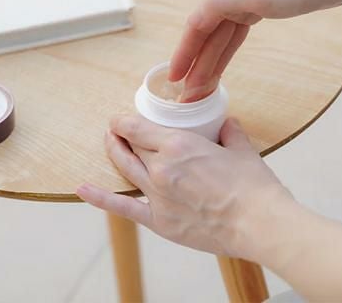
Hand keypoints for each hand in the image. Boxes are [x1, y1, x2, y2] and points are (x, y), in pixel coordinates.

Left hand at [77, 116, 289, 257]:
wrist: (259, 223)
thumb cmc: (252, 186)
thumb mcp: (241, 148)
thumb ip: (229, 132)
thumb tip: (227, 124)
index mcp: (178, 144)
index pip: (138, 127)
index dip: (123, 121)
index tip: (119, 118)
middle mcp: (161, 167)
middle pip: (131, 146)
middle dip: (121, 135)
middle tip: (118, 130)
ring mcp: (158, 195)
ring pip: (126, 168)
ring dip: (114, 153)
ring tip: (108, 143)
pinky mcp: (160, 221)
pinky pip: (124, 207)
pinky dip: (101, 198)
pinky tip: (83, 189)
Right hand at [169, 0, 341, 98]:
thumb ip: (221, 3)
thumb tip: (194, 19)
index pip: (197, 25)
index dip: (184, 53)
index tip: (174, 78)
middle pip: (208, 34)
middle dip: (198, 64)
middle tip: (189, 95)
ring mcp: (245, 0)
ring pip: (222, 37)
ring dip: (211, 62)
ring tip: (200, 88)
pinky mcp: (260, 7)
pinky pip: (236, 34)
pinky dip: (226, 51)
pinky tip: (219, 64)